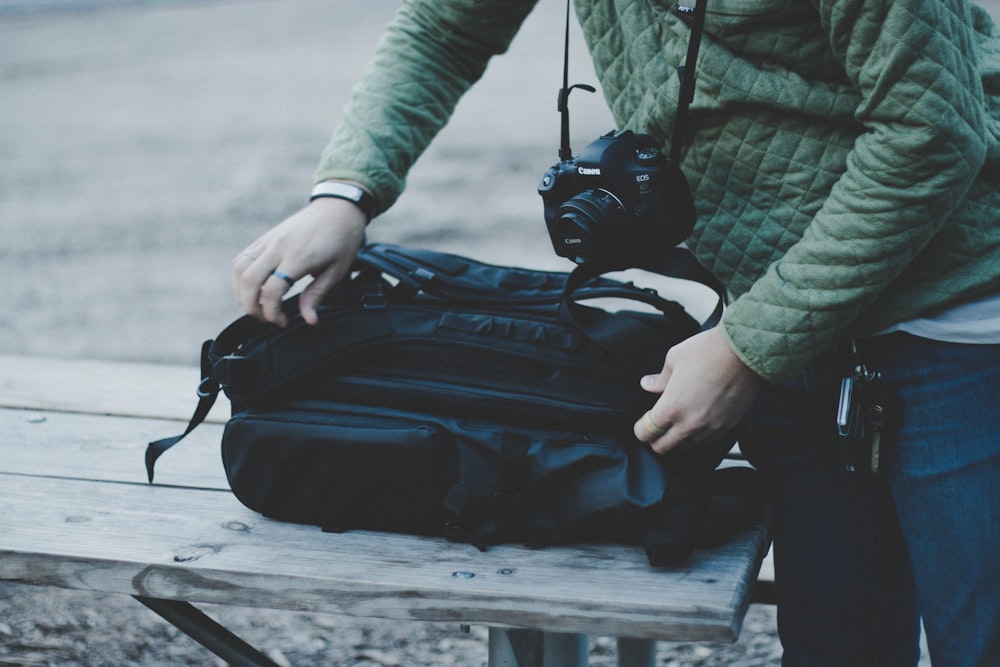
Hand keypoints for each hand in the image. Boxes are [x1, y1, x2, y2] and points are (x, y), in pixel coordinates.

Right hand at [232, 197, 366, 326]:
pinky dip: (241, 277)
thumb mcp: (337, 271)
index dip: (272, 313)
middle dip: (252, 307)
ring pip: (239, 269)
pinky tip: (253, 289)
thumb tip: (309, 320)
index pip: (272, 291)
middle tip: (267, 318)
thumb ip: (317, 295)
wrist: (338, 209)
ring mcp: (268, 240)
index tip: (283, 321)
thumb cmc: (342, 240)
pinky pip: (242, 258)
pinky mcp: (265, 237)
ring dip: (241, 293)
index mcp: (298, 257)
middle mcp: (278, 247)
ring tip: (258, 305)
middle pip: (248, 281)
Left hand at [634, 327, 761, 454]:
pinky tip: (700, 420)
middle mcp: (690, 424)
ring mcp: (711, 428)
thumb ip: (659, 379)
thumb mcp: (674, 359)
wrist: (746, 351)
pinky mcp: (728, 427)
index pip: (645, 433)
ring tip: (681, 421)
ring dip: (679, 438)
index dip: (640, 428)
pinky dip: (700, 435)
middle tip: (658, 425)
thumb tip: (648, 385)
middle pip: (663, 448)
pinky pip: (708, 441)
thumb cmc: (709, 351)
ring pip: (686, 447)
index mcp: (671, 407)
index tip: (642, 421)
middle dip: (656, 439)